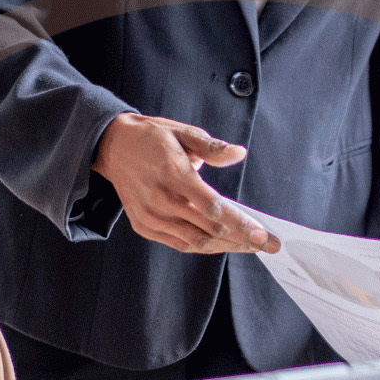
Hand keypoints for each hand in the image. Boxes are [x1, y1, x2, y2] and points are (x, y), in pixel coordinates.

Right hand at [93, 113, 277, 254]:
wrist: (112, 147)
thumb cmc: (152, 139)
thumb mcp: (183, 132)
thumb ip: (213, 148)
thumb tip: (239, 154)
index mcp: (173, 174)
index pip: (213, 208)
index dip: (241, 225)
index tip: (263, 235)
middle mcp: (160, 200)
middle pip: (209, 231)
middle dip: (242, 240)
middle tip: (266, 244)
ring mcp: (150, 216)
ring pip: (196, 243)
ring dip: (226, 247)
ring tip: (248, 245)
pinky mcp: (144, 226)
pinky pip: (180, 244)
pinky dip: (204, 246)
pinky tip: (222, 243)